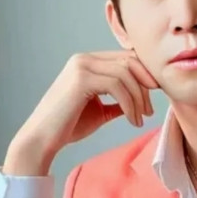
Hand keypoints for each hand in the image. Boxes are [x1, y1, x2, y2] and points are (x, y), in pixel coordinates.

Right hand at [4, 50, 158, 174]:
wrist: (42, 140)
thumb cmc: (69, 126)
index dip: (145, 75)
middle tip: (149, 110)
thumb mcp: (101, 110)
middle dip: (145, 86)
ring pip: (126, 74)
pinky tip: (132, 121)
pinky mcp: (81, 79)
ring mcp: (81, 66)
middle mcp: (84, 58)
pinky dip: (129, 104)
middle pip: (130, 61)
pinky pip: (117, 86)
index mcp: (88, 62)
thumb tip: (141, 100)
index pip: (126, 58)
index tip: (153, 97)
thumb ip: (119, 100)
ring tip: (139, 119)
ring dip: (138, 99)